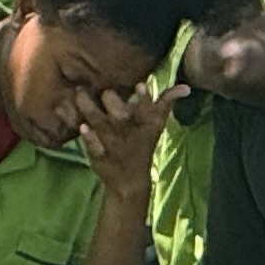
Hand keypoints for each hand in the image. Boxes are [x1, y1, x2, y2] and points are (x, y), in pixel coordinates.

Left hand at [72, 81, 161, 196]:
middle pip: (118, 110)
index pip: (148, 107)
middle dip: (110, 98)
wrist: (130, 179)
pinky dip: (88, 136)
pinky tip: (82, 126)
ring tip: (79, 93)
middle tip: (102, 90)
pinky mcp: (99, 155)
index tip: (140, 85)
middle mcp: (129, 131)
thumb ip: (166, 103)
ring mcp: (114, 143)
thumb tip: (185, 87)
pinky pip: (92, 144)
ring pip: (98, 121)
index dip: (144, 97)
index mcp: (146, 123)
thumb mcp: (157, 125)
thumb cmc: (142, 144)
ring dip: (88, 107)